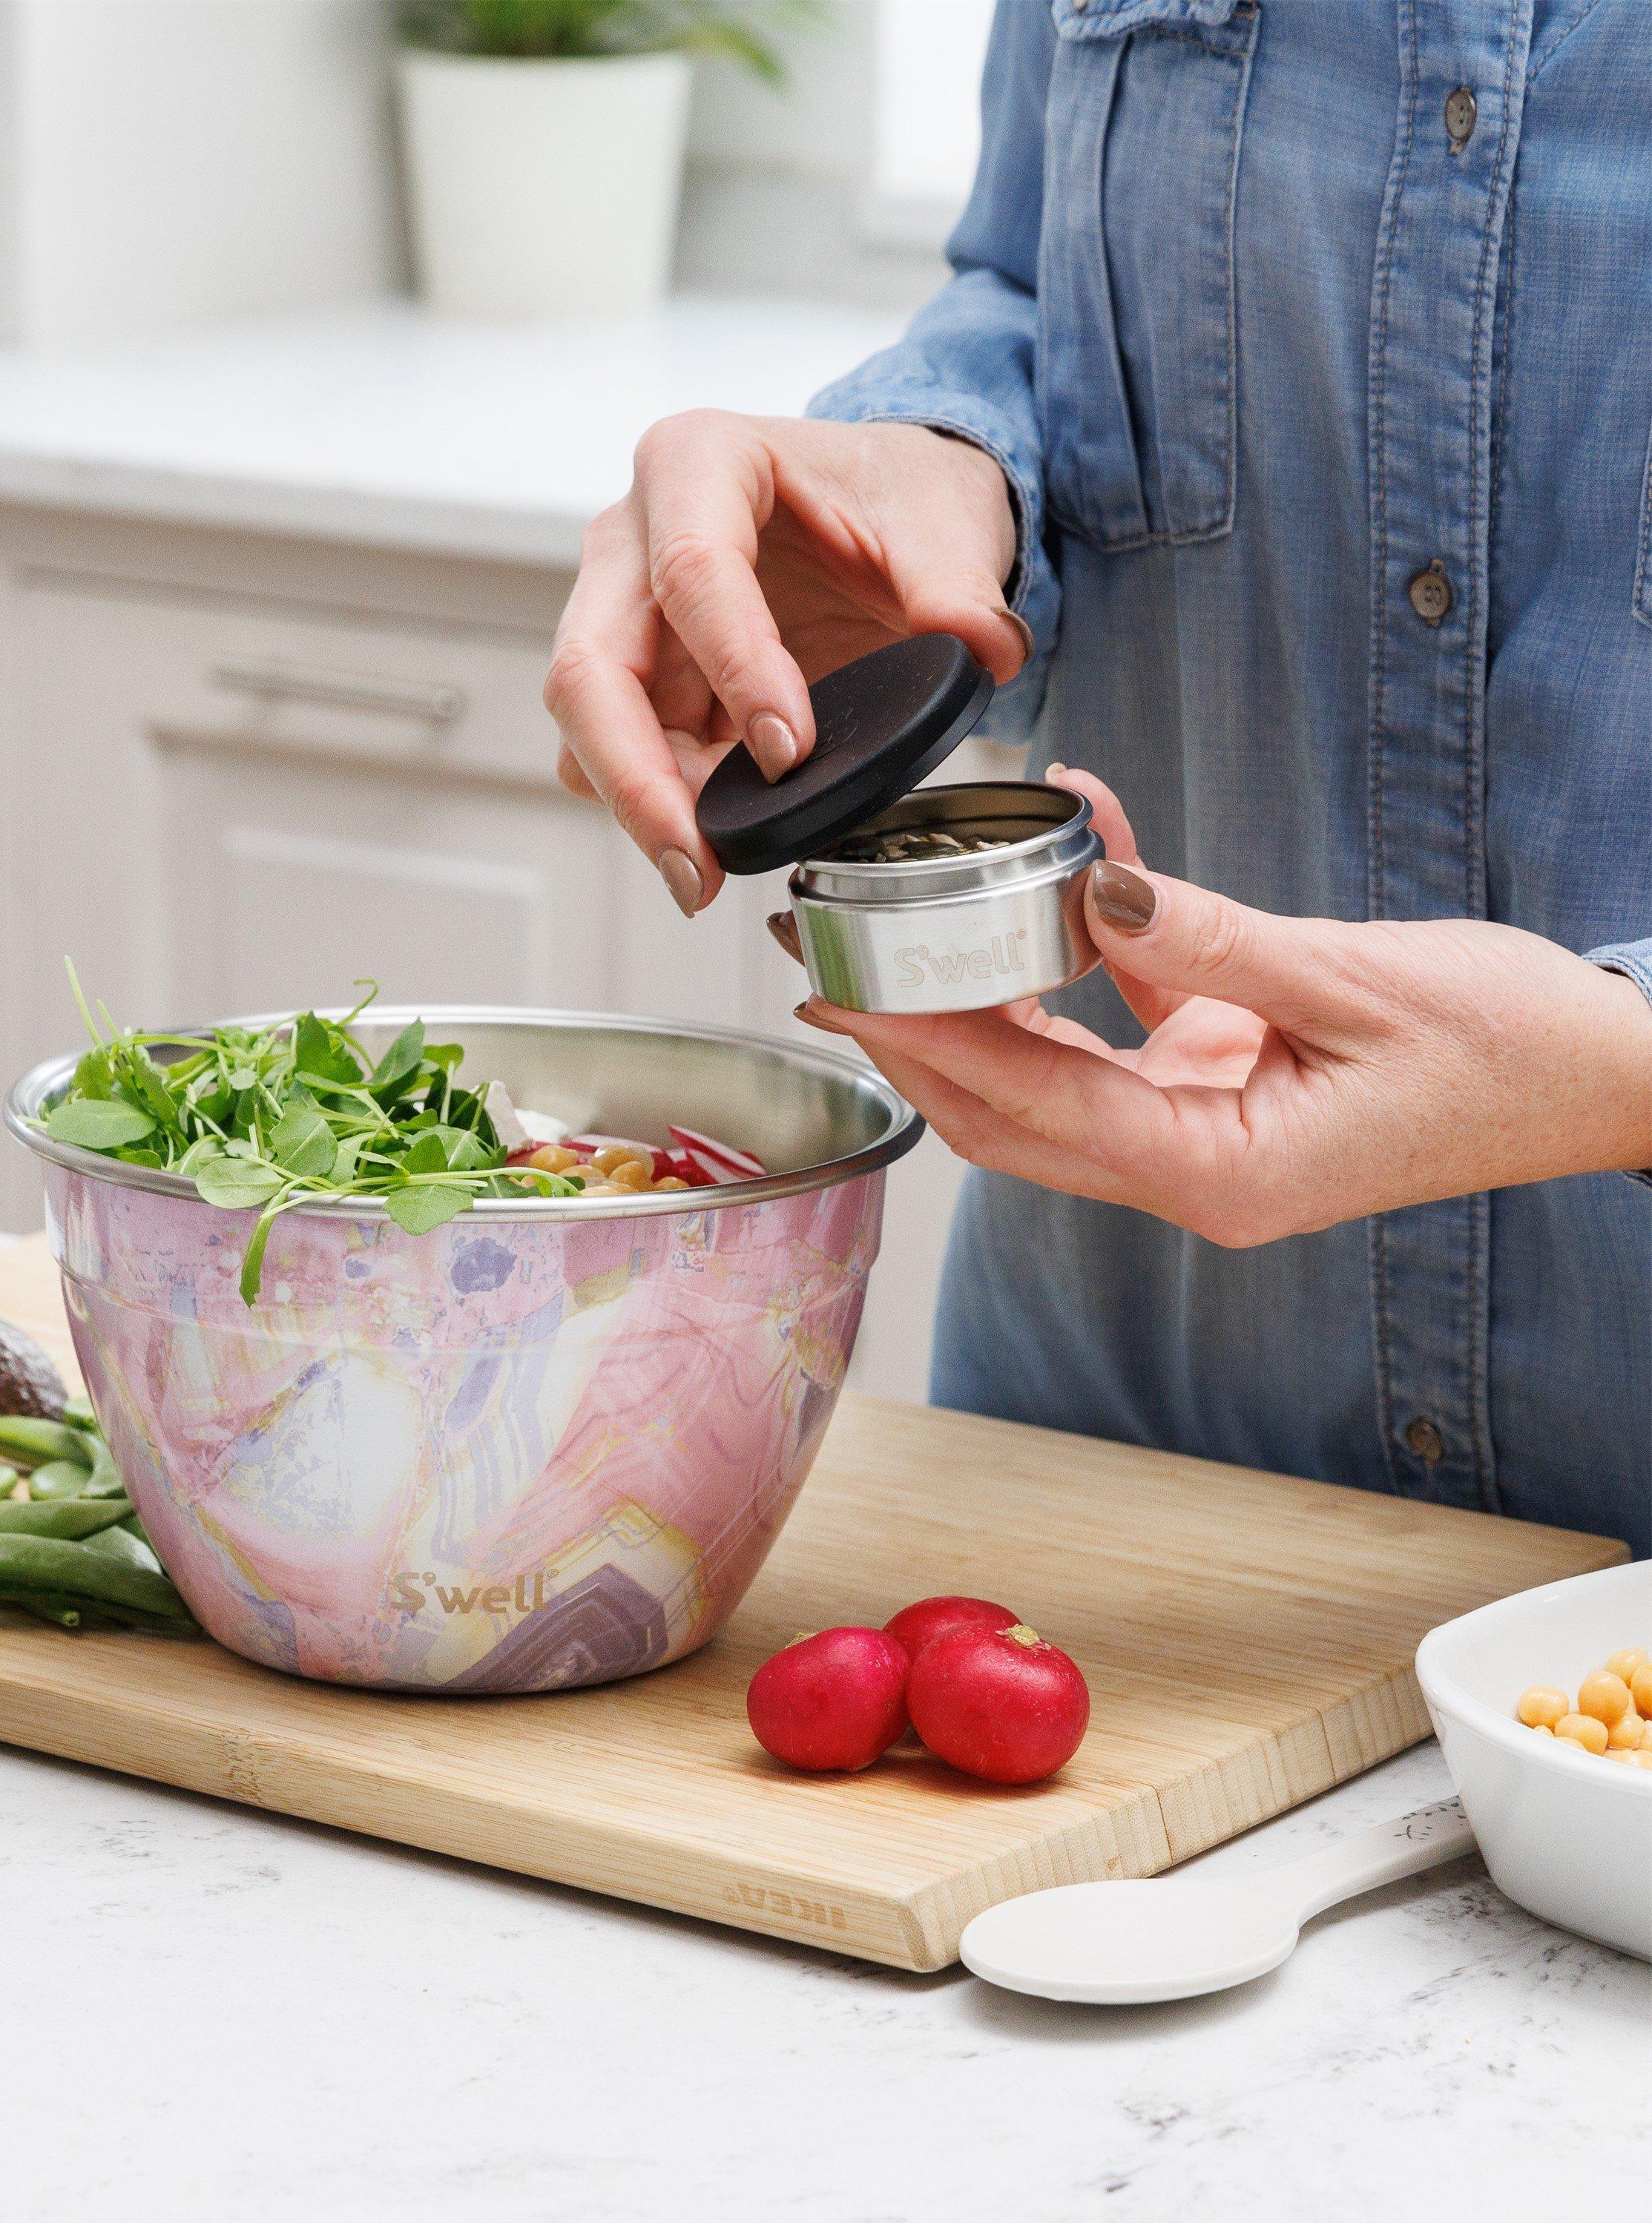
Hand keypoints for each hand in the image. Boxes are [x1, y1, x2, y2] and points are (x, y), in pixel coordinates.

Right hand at [543, 413, 1028, 915]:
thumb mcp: (942, 520)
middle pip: (590, 668)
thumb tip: (983, 649)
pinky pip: (611, 756)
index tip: (790, 751)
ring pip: (586, 728)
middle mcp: (630, 537)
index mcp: (696, 462)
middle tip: (696, 864)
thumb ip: (960, 584)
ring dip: (641, 807)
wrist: (881, 513)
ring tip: (708, 871)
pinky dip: (657, 807)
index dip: (734, 669)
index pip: (690, 571)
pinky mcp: (631, 682)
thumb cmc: (891, 495)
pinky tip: (717, 839)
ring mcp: (617, 614)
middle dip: (637, 778)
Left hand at [799, 767, 1651, 1244]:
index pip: (1031, 1109)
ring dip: (970, 1010)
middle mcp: (1193, 1172)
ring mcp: (1203, 1136)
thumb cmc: (1516, 1050)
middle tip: (824, 961)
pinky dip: (1074, 964)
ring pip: (1045, 1083)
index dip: (927, 1045)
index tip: (842, 989)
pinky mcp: (1223, 1087)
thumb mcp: (1359, 980)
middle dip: (912, 1041)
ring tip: (887, 937)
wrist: (1611, 1077)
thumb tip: (1090, 889)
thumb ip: (1209, 940)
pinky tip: (1061, 874)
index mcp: (1218, 1173)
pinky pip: (1118, 1032)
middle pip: (1010, 1114)